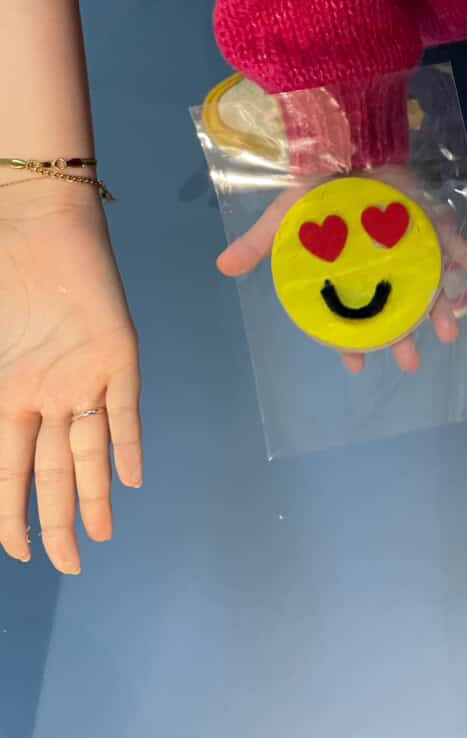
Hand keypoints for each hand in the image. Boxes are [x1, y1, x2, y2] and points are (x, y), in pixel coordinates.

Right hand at [0, 183, 141, 572]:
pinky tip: (130, 479)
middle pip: (53, 472)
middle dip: (58, 521)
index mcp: (6, 398)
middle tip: (67, 566)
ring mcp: (83, 378)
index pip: (9, 472)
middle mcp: (48, 398)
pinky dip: (126, 442)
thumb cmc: (3, 277)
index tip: (19, 553)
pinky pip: (124, 406)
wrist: (38, 223)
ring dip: (95, 494)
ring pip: (89, 451)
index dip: (12, 514)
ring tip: (99, 538)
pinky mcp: (119, 354)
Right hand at [217, 166, 466, 373]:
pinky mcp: (433, 223)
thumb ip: (259, 244)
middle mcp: (384, 265)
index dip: (353, 343)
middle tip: (410, 363)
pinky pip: (459, 245)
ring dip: (441, 310)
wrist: (345, 141)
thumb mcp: (284, 217)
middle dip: (403, 338)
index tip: (357, 366)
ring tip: (447, 335)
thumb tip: (222, 268)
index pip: (351, 316)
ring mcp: (411, 246)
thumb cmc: (316, 184)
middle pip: (396, 308)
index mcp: (351, 271)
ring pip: (430, 286)